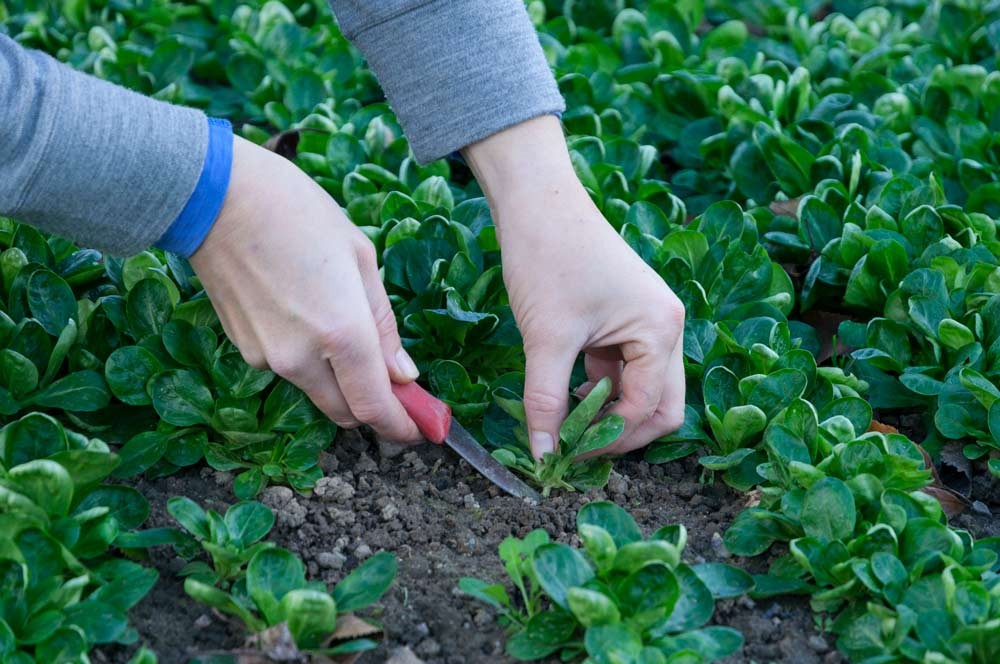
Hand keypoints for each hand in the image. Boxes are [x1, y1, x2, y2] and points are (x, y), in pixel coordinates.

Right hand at [189, 136, 420, 441]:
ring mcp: (268, 359)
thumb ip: (383, 324)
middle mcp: (303, 359)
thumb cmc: (297, 212)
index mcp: (343, 334)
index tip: (421, 429)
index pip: (375, 408)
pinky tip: (308, 312)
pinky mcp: (245, 350)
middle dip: (375, 408)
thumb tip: (404, 375)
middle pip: (347, 413)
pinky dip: (311, 361)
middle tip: (397, 387)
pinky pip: (292, 370)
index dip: (402, 426)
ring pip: (319, 392)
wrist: (214, 196)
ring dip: (342, 382)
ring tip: (347, 327)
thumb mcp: (360, 257)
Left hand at [463, 116, 684, 458]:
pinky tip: (567, 394)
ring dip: (609, 412)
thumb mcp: (546, 338)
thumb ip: (546, 400)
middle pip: (661, 406)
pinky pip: (621, 369)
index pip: (647, 409)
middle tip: (578, 449)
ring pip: (641, 390)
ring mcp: (647, 322)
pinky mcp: (624, 318)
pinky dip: (599, 389)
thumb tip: (544, 454)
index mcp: (661, 330)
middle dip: (622, 433)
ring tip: (566, 424)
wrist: (536, 202)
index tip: (565, 455)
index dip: (607, 439)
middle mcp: (666, 327)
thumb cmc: (547, 259)